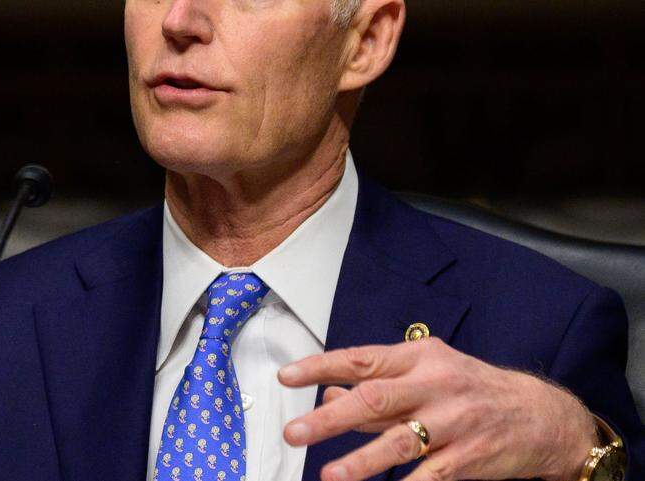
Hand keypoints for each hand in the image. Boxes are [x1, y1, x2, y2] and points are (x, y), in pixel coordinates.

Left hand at [278, 338, 597, 480]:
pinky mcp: (469, 458)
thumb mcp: (425, 372)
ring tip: (329, 475)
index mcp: (418, 358)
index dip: (320, 367)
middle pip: (374, 399)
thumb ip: (377, 385)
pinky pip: (431, 476)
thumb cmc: (471, 390)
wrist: (542, 415)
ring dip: (361, 461)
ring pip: (399, 442)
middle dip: (330, 418)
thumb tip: (327, 390)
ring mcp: (453, 422)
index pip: (360, 359)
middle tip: (294, 433)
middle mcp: (434, 385)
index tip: (286, 377)